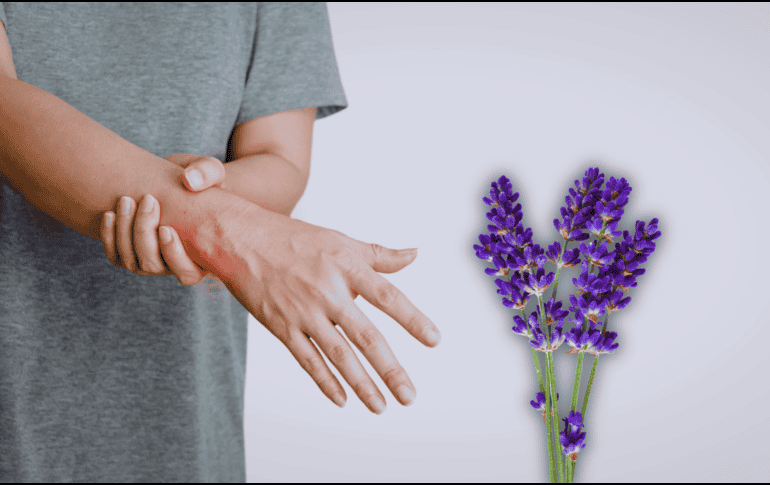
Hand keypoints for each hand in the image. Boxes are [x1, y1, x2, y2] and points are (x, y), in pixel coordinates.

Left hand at [100, 154, 225, 284]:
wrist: (177, 182)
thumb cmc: (200, 179)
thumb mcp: (211, 171)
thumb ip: (207, 172)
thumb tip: (190, 181)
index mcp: (203, 255)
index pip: (188, 273)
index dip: (174, 256)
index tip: (166, 228)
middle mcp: (176, 265)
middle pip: (154, 266)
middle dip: (144, 234)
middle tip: (147, 199)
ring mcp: (152, 263)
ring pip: (132, 262)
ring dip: (124, 233)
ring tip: (126, 200)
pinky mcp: (132, 254)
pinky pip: (116, 257)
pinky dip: (109, 238)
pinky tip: (110, 214)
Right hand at [212, 202, 441, 412]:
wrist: (241, 239)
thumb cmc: (294, 238)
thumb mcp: (340, 240)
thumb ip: (379, 254)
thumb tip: (414, 254)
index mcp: (346, 268)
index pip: (388, 297)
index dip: (412, 319)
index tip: (434, 340)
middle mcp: (327, 292)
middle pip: (366, 336)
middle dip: (389, 369)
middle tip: (409, 396)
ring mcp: (304, 312)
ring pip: (338, 354)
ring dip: (361, 383)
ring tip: (381, 406)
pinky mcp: (282, 326)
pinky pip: (307, 359)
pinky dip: (324, 380)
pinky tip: (342, 399)